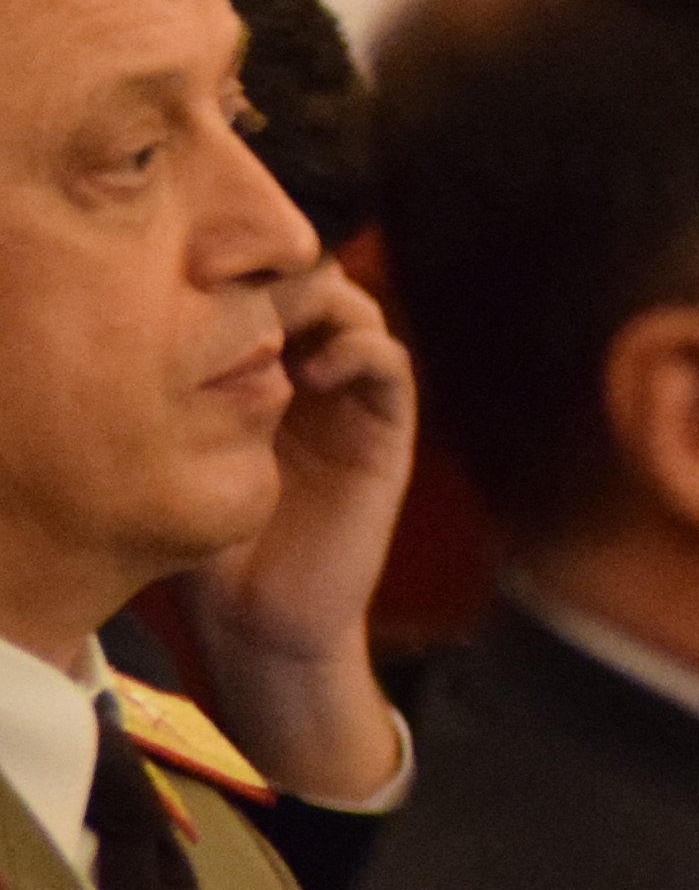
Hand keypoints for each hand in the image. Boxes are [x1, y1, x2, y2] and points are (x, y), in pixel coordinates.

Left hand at [176, 258, 415, 801]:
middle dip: (278, 274)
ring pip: (355, 310)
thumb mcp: (170, 455)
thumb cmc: (204, 544)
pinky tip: (316, 371)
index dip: (236, 270)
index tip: (197, 274)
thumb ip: (163, 398)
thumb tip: (116, 331)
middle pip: (307, 284)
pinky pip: (389, 366)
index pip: (257, 290)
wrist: (261, 619)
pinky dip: (361, 350)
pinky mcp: (384, 433)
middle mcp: (306, 377)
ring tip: (280, 324)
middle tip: (243, 288)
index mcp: (253, 375)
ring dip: (323, 303)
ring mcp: (349, 402)